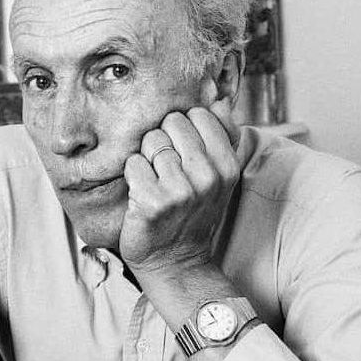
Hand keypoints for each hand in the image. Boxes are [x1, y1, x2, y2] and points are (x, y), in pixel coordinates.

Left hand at [119, 105, 239, 275]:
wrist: (175, 262)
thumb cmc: (193, 212)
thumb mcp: (218, 176)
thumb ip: (221, 135)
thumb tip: (217, 98)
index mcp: (228, 165)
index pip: (199, 114)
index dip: (184, 129)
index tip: (185, 152)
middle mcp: (208, 177)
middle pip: (172, 122)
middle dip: (164, 140)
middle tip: (167, 169)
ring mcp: (181, 190)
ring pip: (150, 141)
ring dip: (147, 160)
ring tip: (155, 182)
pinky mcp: (153, 202)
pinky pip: (133, 163)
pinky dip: (132, 176)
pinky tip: (141, 194)